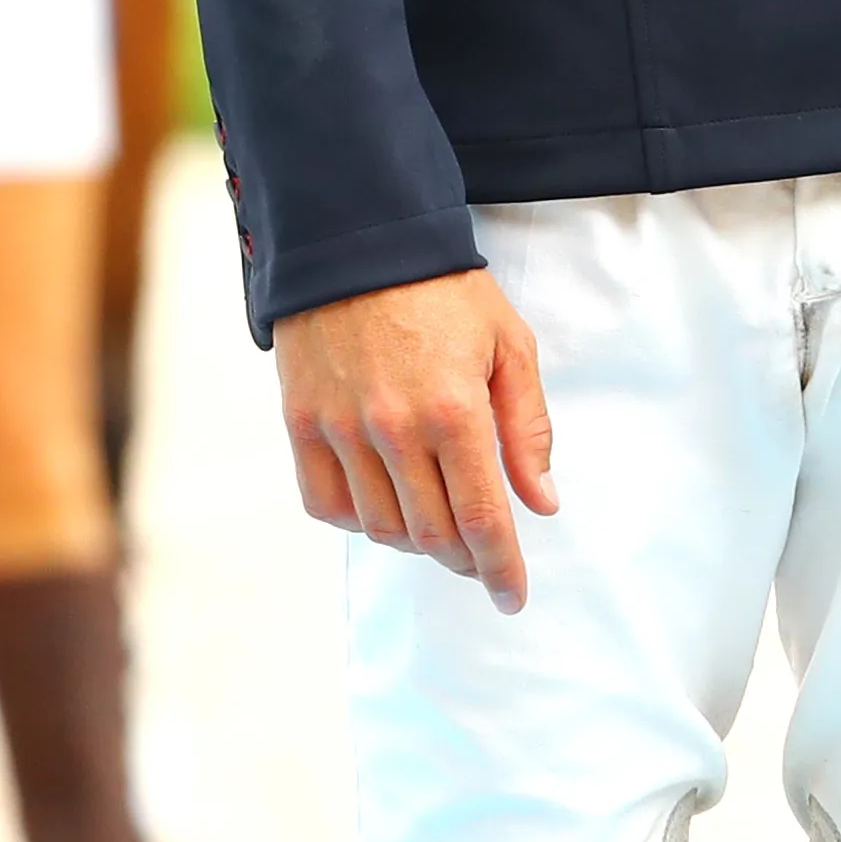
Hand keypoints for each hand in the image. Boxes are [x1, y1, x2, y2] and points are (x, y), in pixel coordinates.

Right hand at [275, 267, 559, 609]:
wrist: (359, 246)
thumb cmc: (446, 294)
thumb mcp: (510, 346)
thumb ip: (528, 429)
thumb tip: (541, 502)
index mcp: (454, 411)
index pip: (482, 517)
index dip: (501, 567)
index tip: (514, 596)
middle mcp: (393, 430)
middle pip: (432, 532)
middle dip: (465, 559)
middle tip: (484, 561)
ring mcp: (339, 431)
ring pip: (380, 526)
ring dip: (416, 541)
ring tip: (441, 526)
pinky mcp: (300, 425)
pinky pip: (327, 503)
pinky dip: (360, 520)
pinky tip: (386, 507)